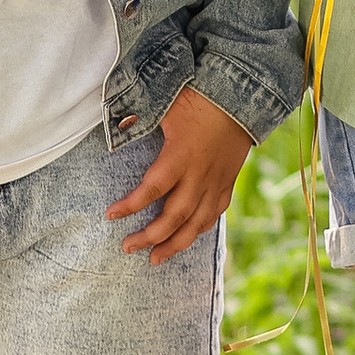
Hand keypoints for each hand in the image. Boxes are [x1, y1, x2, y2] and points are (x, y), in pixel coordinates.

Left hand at [109, 85, 253, 262]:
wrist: (244, 96)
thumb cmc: (201, 96)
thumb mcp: (167, 101)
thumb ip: (142, 114)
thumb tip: (119, 125)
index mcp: (181, 155)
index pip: (153, 188)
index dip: (131, 205)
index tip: (110, 215)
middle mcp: (200, 174)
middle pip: (175, 216)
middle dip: (150, 236)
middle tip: (127, 247)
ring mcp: (216, 181)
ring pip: (197, 223)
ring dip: (175, 244)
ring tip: (155, 258)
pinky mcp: (227, 181)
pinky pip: (214, 214)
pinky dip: (199, 229)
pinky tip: (186, 237)